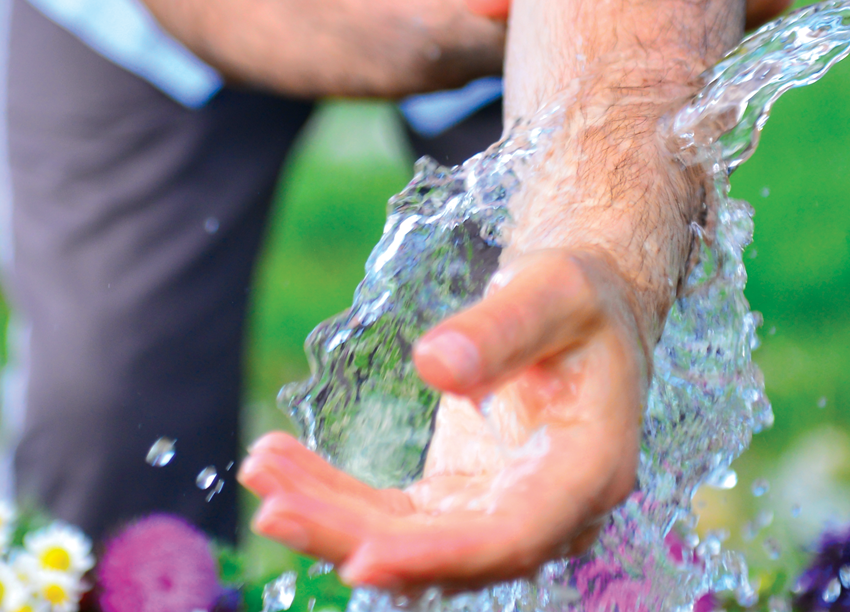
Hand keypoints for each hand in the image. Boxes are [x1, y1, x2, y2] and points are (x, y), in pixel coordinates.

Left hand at [240, 248, 650, 591]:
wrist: (583, 309)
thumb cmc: (579, 297)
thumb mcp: (552, 291)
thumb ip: (502, 329)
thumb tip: (435, 365)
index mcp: (589, 470)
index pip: (514, 536)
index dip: (440, 556)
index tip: (363, 558)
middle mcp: (550, 512)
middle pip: (448, 553)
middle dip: (355, 538)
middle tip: (275, 510)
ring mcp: (501, 513)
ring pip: (407, 542)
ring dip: (330, 519)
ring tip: (261, 472)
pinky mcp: (460, 503)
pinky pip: (390, 516)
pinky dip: (333, 497)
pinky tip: (280, 462)